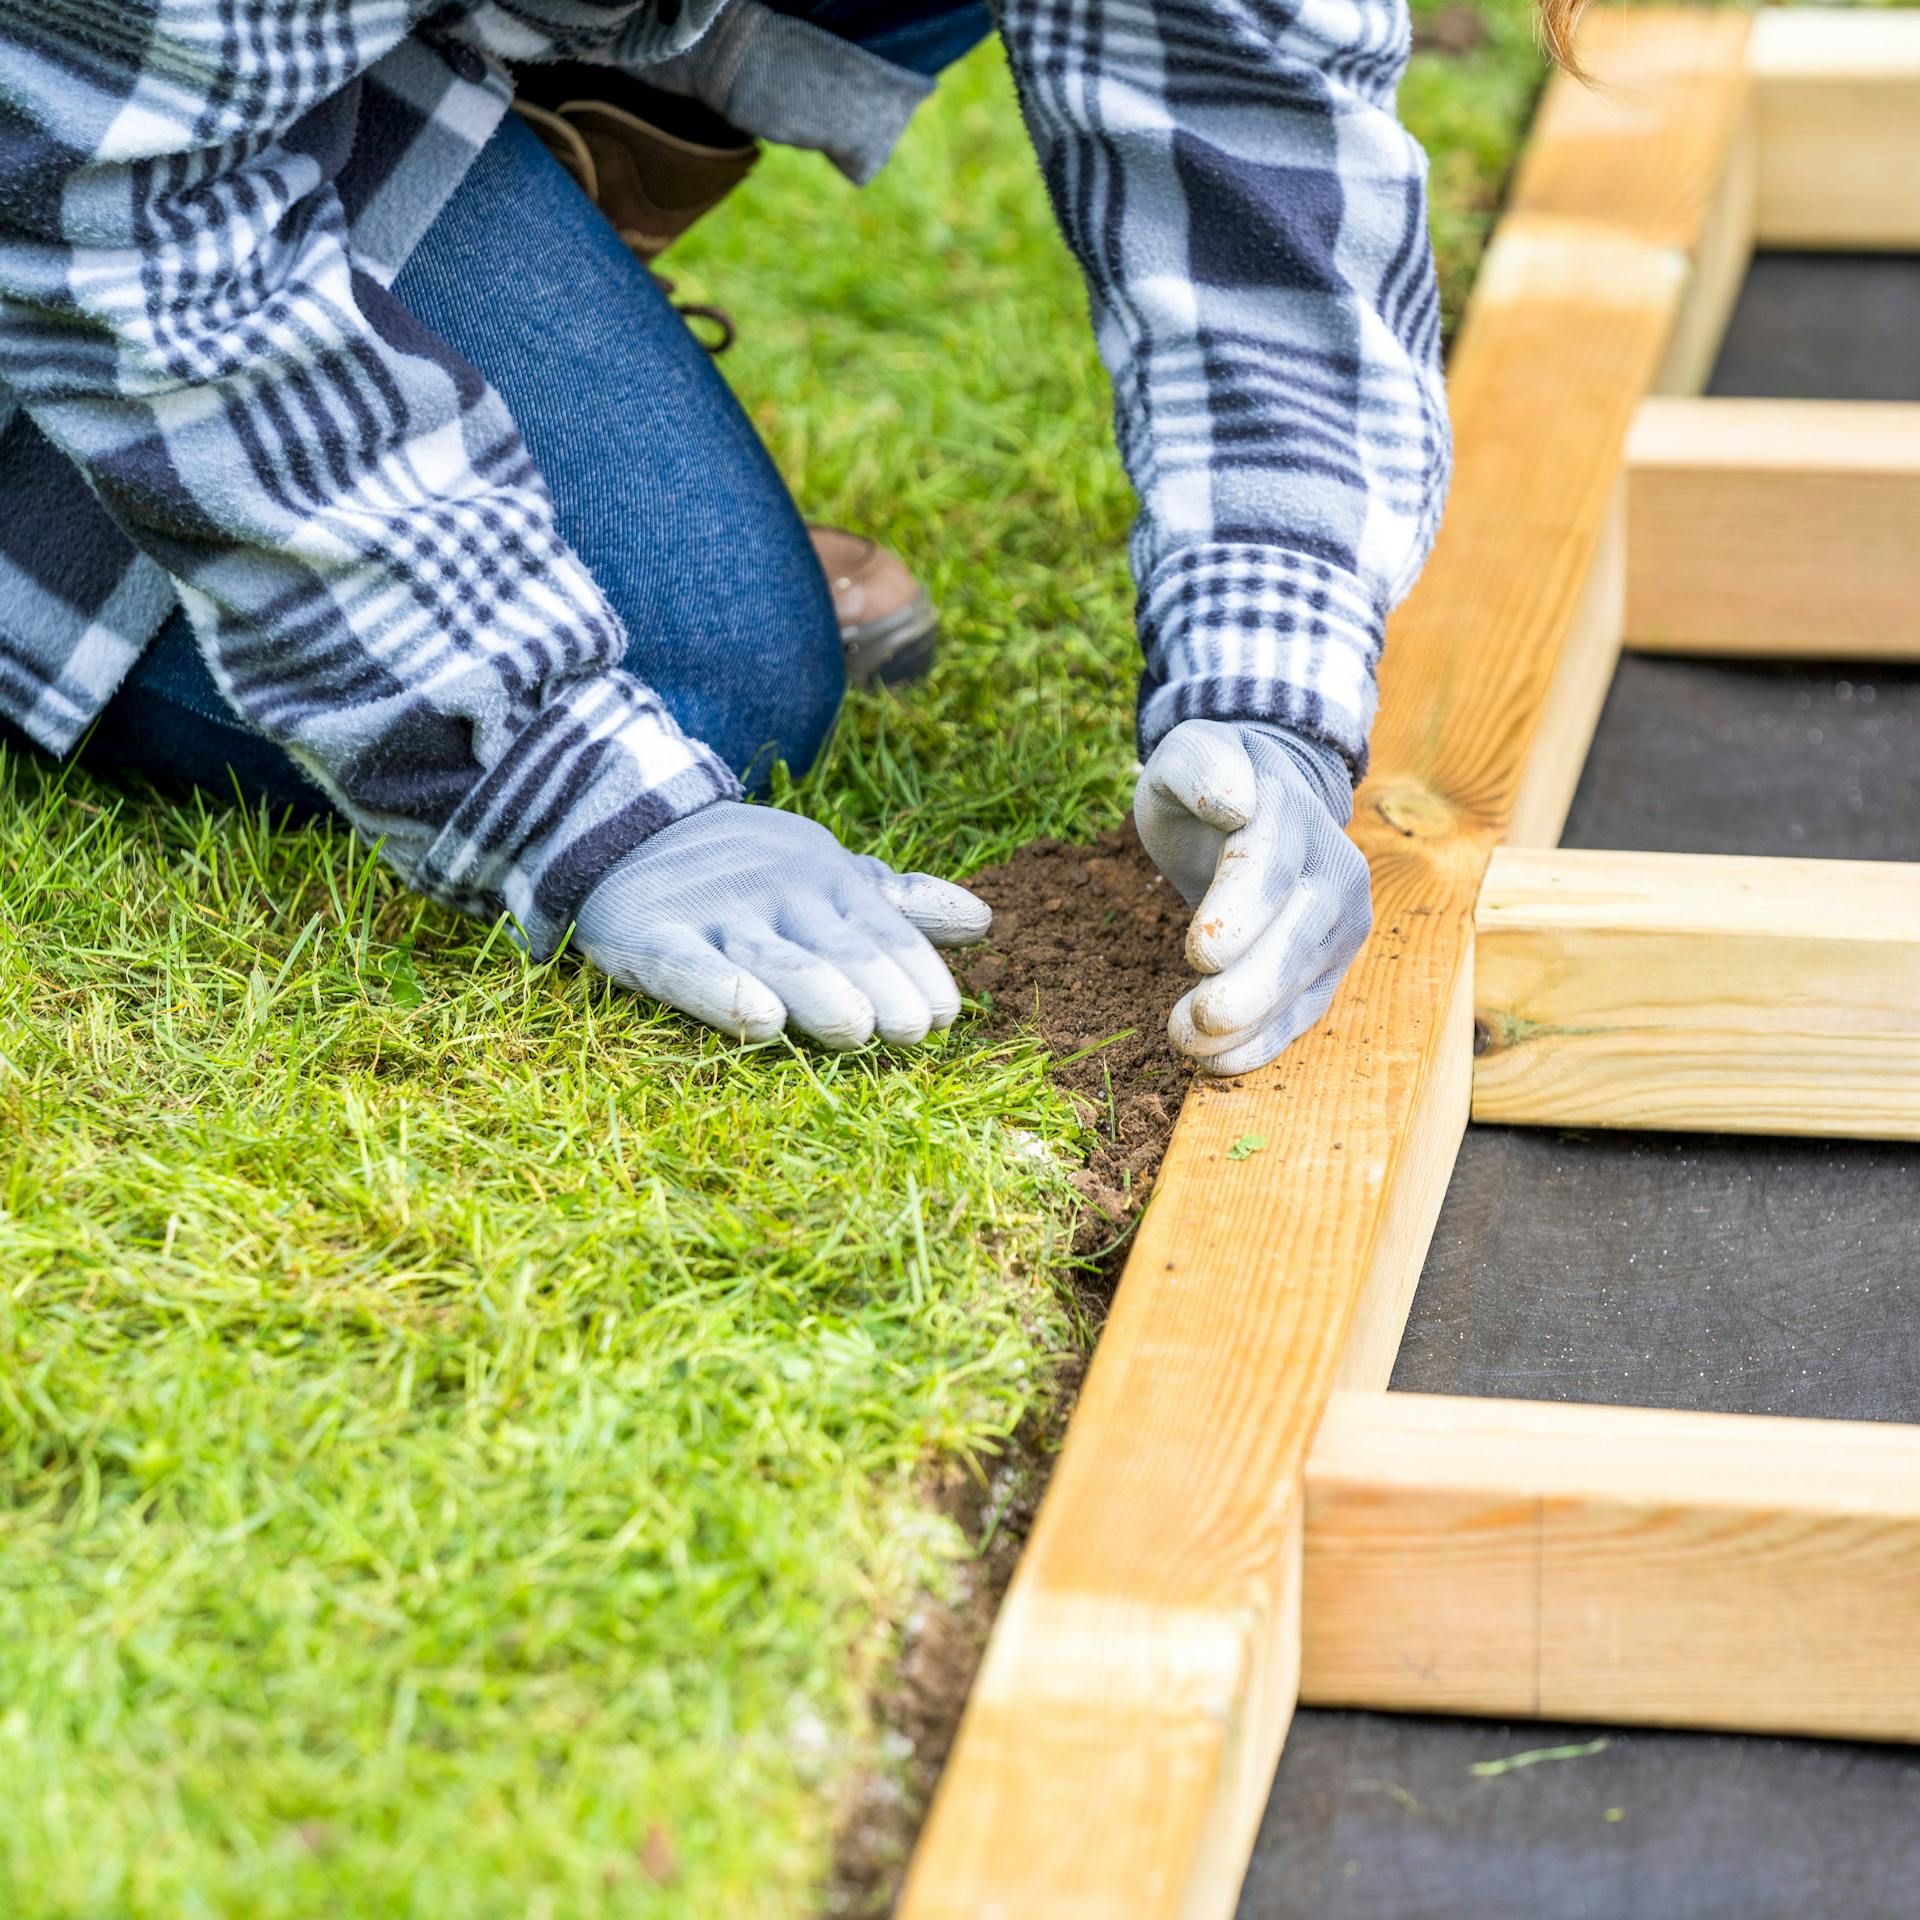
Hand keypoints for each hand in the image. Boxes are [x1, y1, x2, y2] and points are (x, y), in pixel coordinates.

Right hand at [574, 803, 989, 1047]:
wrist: (629, 827)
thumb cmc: (749, 869)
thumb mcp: (827, 874)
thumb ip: (899, 903)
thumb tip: (983, 920)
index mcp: (827, 880)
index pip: (884, 930)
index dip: (916, 970)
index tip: (945, 1013)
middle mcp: (780, 894)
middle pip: (840, 948)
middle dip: (882, 987)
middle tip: (915, 1030)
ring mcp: (719, 915)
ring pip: (778, 960)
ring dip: (820, 993)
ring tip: (857, 1030)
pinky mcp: (657, 938)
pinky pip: (694, 970)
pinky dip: (726, 994)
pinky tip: (761, 1023)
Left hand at [1134, 719, 1370, 1076]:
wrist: (1258, 799)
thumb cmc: (1210, 783)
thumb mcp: (1186, 754)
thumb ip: (1200, 765)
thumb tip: (1236, 800)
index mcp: (1290, 806)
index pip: (1273, 865)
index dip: (1240, 912)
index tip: (1199, 953)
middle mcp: (1332, 863)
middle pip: (1299, 934)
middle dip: (1251, 987)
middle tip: (1197, 1023)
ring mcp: (1342, 915)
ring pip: (1306, 980)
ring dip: (1252, 1025)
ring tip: (1191, 1048)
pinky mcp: (1333, 958)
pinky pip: (1306, 1007)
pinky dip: (1266, 1041)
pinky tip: (1221, 1063)